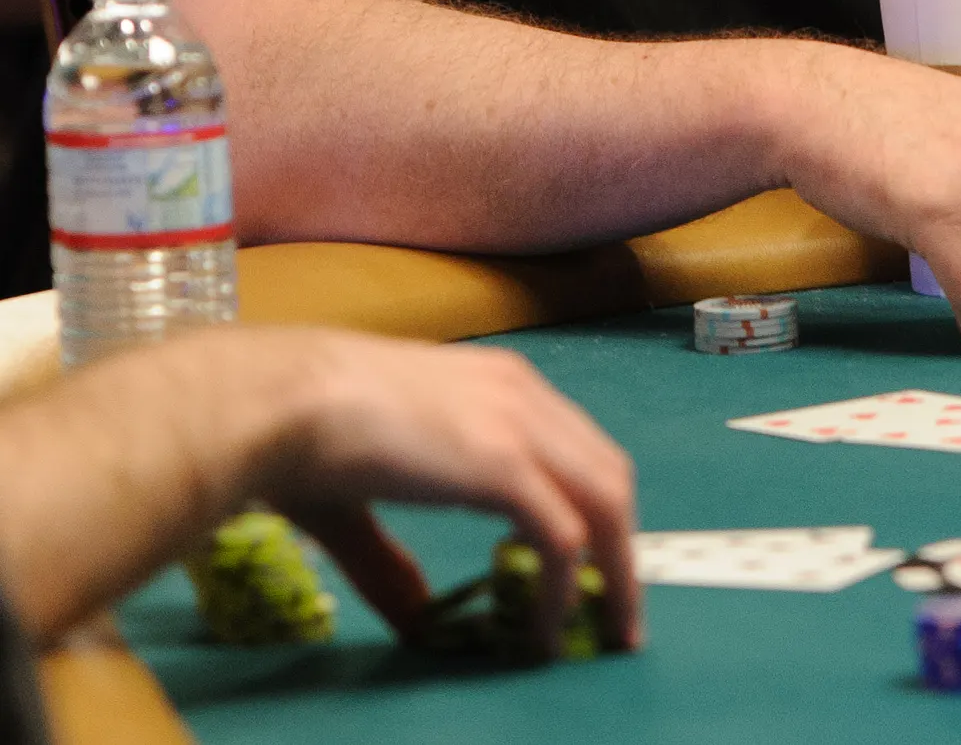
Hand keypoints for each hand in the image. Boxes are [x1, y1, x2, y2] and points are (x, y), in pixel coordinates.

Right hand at [261, 329, 639, 653]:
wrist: (283, 399)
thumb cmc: (302, 432)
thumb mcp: (363, 496)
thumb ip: (391, 559)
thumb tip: (418, 615)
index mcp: (495, 386)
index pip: (575, 447)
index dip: (591, 509)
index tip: (594, 566)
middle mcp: (521, 394)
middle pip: (607, 473)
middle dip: (621, 544)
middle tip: (617, 611)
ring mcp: (518, 425)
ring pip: (605, 501)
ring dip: (615, 571)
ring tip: (610, 631)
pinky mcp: (503, 463)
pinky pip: (563, 537)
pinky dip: (565, 589)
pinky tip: (545, 631)